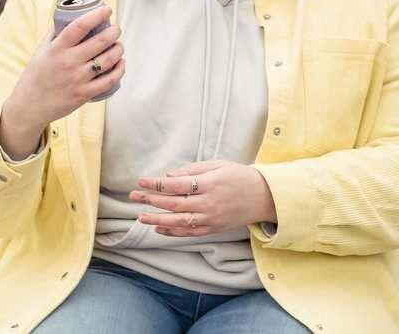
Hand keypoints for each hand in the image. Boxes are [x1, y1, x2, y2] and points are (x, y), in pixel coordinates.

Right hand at [0, 5, 124, 158]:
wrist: (30, 105)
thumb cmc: (35, 76)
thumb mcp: (40, 51)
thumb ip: (54, 34)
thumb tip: (68, 16)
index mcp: (56, 49)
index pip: (80, 26)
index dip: (96, 15)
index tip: (107, 9)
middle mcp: (68, 62)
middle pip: (100, 41)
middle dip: (114, 31)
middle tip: (116, 29)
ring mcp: (78, 79)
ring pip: (108, 60)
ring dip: (119, 49)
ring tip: (118, 45)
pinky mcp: (84, 94)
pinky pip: (109, 80)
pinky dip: (119, 70)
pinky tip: (121, 63)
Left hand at [129, 159, 276, 236]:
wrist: (265, 196)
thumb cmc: (240, 176)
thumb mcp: (218, 165)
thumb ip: (192, 170)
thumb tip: (169, 175)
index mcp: (209, 184)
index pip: (176, 185)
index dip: (156, 184)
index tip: (141, 181)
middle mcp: (208, 203)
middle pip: (173, 204)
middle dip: (151, 200)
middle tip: (133, 196)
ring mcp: (211, 219)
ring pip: (179, 221)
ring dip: (157, 219)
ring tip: (140, 216)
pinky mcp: (214, 228)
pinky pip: (190, 232)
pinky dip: (173, 232)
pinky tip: (159, 228)